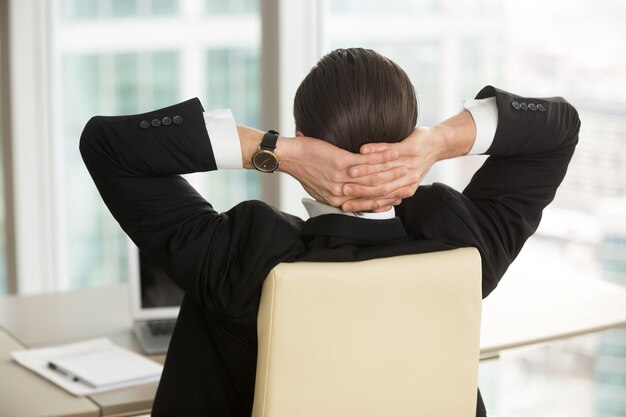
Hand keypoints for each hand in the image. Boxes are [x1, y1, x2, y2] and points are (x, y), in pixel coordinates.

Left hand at [277, 136, 403, 209]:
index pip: (364, 204)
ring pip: (372, 178)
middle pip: (372, 193)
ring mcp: (341, 179)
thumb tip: (346, 193)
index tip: (396, 197)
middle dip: (392, 187)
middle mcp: (340, 193)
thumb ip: (334, 192)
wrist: (288, 156)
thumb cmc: (303, 168)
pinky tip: (393, 152)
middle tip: (408, 180)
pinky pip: (366, 162)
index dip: (382, 201)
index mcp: (335, 200)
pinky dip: (381, 157)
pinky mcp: (340, 163)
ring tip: (405, 165)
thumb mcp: (318, 187)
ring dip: (391, 171)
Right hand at [341, 127, 440, 210]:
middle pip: (379, 188)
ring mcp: (409, 164)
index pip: (379, 200)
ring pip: (382, 170)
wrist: (437, 144)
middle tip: (341, 189)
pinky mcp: (410, 149)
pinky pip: (389, 150)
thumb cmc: (415, 161)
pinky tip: (362, 149)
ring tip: (348, 170)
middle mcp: (407, 180)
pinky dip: (375, 150)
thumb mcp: (403, 180)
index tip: (342, 205)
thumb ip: (387, 189)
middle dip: (358, 189)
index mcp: (404, 190)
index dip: (360, 203)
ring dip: (364, 170)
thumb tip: (366, 200)